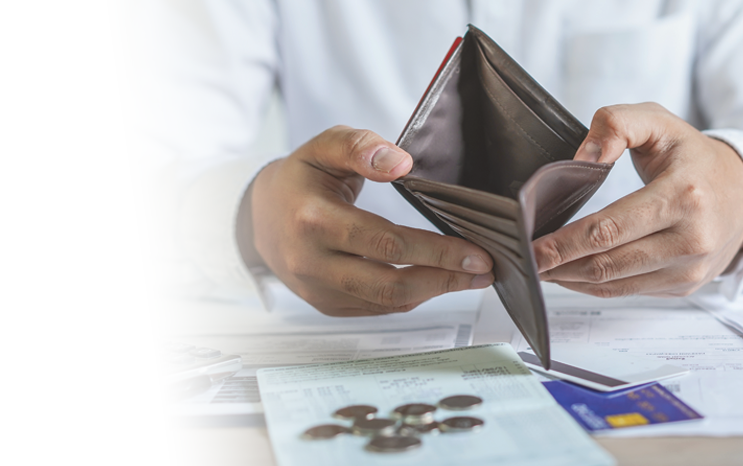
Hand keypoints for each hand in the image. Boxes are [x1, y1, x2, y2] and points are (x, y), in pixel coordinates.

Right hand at [236, 125, 493, 315]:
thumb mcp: (323, 147)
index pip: (384, 242)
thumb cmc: (299, 179)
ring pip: (385, 303)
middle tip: (484, 269)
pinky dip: (409, 297)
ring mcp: (316, 289)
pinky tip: (434, 281)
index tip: (475, 250)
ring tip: (470, 277)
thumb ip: (360, 147)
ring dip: (433, 291)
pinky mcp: (324, 305)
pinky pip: (375, 308)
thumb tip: (402, 163)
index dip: (435, 251)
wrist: (258, 216)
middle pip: (389, 284)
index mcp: (313, 220)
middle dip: (444, 279)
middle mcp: (311, 261)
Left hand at [534, 103, 742, 297]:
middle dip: (558, 265)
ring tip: (541, 268)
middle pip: (607, 263)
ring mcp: (691, 268)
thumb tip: (583, 157)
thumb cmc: (693, 156)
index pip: (609, 229)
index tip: (531, 247)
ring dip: (570, 279)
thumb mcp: (658, 122)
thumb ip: (617, 124)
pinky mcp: (686, 285)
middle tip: (524, 260)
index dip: (564, 243)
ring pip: (614, 284)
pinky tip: (571, 273)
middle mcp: (692, 238)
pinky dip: (594, 285)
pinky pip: (629, 291)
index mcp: (684, 195)